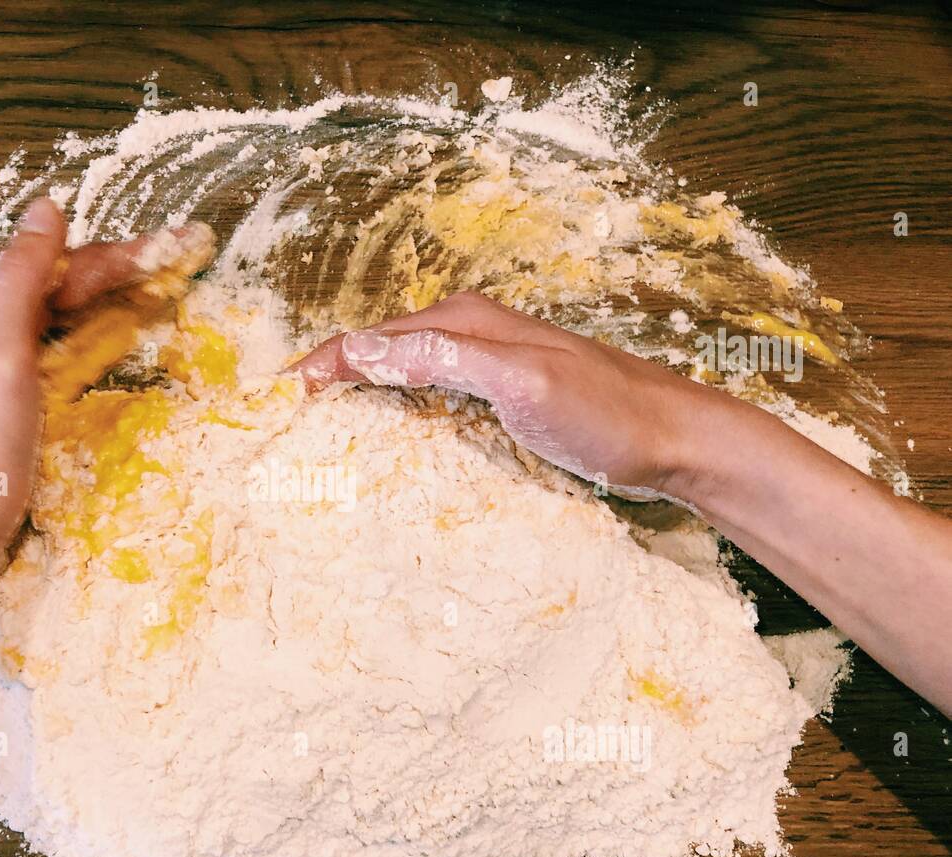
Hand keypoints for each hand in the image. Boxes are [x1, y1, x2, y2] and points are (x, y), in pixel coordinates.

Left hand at [0, 197, 206, 596]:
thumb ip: (20, 277)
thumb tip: (46, 205)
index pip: (64, 264)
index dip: (127, 253)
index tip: (188, 244)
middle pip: (62, 289)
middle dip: (123, 273)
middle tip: (184, 264)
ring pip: (59, 323)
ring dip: (110, 305)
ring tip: (159, 299)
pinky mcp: (2, 419)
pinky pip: (55, 364)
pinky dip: (91, 348)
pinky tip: (108, 357)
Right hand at [294, 291, 713, 499]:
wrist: (673, 437)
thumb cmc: (605, 412)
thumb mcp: (522, 383)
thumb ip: (446, 359)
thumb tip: (363, 350)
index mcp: (465, 322)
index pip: (371, 340)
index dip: (322, 366)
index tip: (279, 401)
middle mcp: (469, 334)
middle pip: (381, 352)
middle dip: (332, 377)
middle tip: (288, 420)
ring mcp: (486, 364)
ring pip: (403, 373)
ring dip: (363, 395)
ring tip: (323, 429)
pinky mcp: (500, 394)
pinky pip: (431, 396)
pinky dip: (399, 411)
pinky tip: (392, 438)